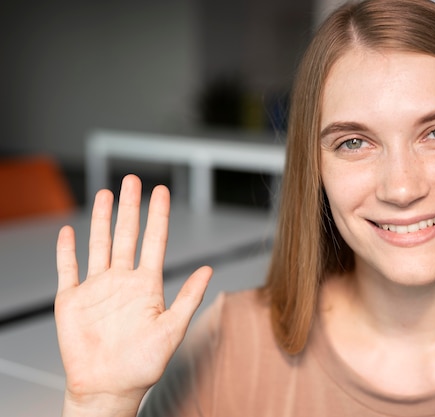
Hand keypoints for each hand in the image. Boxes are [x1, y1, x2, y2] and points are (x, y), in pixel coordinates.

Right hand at [55, 174, 211, 414]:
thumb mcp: (172, 329)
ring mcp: (97, 288)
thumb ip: (188, 298)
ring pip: (99, 244)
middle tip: (133, 181)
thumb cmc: (142, 364)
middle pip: (127, 235)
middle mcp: (122, 281)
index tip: (162, 192)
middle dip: (130, 207)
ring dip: (102, 219)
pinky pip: (68, 269)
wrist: (108, 387)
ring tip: (106, 194)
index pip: (154, 241)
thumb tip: (209, 269)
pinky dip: (66, 250)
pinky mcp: (72, 300)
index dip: (158, 216)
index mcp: (147, 285)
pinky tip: (69, 231)